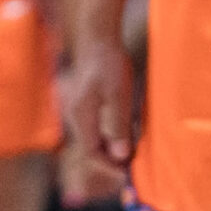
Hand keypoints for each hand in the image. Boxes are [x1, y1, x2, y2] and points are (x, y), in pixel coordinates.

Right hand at [56, 40, 136, 201]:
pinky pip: (97, 125)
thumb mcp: (118, 95)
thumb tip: (120, 156)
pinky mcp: (86, 101)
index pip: (92, 152)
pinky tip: (126, 130)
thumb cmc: (108, 64)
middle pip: (92, 147)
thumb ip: (117, 126)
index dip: (109, 166)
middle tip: (133, 166)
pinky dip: (111, 133)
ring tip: (133, 151)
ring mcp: (80, 108)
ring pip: (95, 136)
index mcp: (81, 116)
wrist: (98, 37)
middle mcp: (77, 115)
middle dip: (111, 159)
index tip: (128, 172)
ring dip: (112, 147)